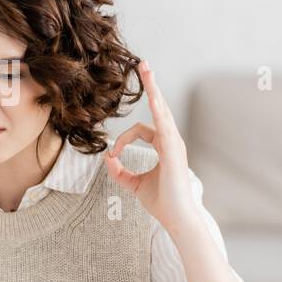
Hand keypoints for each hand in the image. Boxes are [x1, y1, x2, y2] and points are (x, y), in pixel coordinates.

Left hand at [105, 60, 199, 236]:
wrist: (176, 218)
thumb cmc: (161, 201)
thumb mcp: (133, 184)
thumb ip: (118, 172)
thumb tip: (105, 158)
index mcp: (165, 146)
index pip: (141, 130)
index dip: (123, 141)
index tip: (112, 157)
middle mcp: (172, 141)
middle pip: (160, 107)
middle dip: (151, 85)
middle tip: (144, 64)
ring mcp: (174, 144)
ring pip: (162, 110)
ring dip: (154, 88)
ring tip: (147, 69)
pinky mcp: (173, 151)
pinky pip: (165, 125)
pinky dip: (158, 110)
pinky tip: (152, 96)